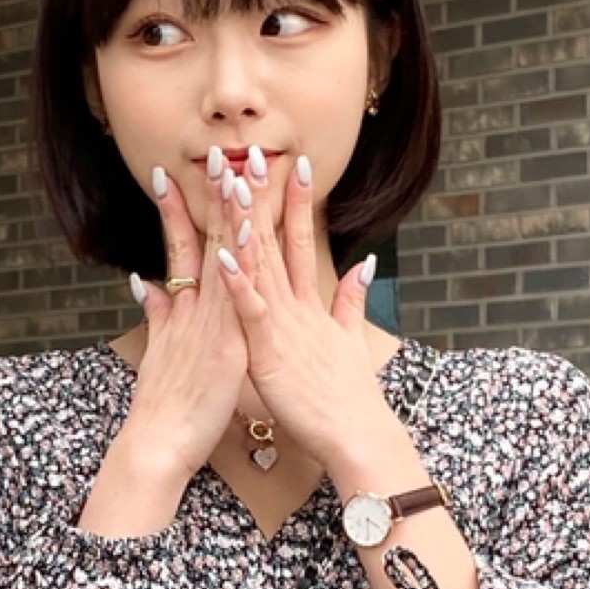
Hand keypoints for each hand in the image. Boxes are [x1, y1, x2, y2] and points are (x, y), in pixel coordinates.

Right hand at [124, 159, 253, 471]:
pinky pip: (237, 298)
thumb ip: (156, 315)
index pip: (180, 248)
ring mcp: (209, 323)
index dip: (179, 210)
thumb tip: (145, 283)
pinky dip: (240, 266)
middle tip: (214, 152)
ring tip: (233, 173)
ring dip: (229, 215)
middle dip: (209, 196)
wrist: (158, 444)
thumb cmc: (162, 407)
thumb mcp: (158, 352)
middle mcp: (194, 308)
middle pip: (202, 241)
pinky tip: (246, 235)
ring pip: (220, 259)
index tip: (175, 173)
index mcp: (183, 310)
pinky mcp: (226, 344)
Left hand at [210, 147, 380, 460]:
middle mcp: (297, 307)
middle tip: (257, 152)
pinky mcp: (269, 350)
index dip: (296, 203)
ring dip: (247, 223)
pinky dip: (238, 281)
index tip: (293, 165)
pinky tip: (225, 252)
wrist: (357, 436)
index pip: (302, 242)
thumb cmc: (347, 399)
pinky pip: (250, 310)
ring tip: (235, 184)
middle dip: (268, 196)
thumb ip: (352, 302)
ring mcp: (283, 325)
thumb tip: (364, 265)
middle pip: (279, 242)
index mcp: (311, 305)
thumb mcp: (350, 342)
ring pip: (262, 265)